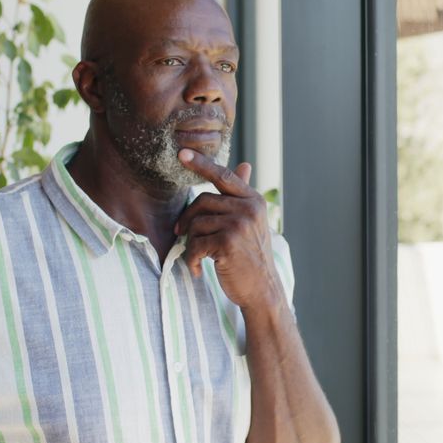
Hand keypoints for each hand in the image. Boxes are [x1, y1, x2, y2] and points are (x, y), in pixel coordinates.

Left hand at [174, 148, 283, 311]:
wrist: (262, 289)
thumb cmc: (251, 256)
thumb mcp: (251, 222)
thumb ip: (241, 195)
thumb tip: (244, 164)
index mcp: (253, 200)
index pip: (223, 176)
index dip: (201, 164)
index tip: (181, 153)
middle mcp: (248, 209)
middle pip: (202, 201)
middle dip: (187, 219)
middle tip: (181, 234)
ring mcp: (239, 225)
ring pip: (196, 224)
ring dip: (190, 243)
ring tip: (198, 257)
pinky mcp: (228, 243)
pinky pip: (195, 244)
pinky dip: (191, 260)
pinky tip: (198, 270)